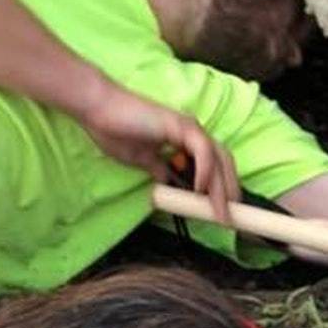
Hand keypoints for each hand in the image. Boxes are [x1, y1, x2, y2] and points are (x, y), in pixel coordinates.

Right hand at [76, 77, 239, 220]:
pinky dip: (206, 170)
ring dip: (221, 187)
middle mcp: (191, 132)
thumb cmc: (114, 130)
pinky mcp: (180, 125)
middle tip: (230, 216)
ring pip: (218, 158)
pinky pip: (203, 150)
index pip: (212, 165)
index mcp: (183, 140)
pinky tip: (200, 189)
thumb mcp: (141, 159)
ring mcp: (188, 128)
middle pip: (223, 163)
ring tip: (220, 210)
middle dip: (230, 190)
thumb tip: (167, 182)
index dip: (220, 188)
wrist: (98, 110)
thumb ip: (157, 169)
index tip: (220, 211)